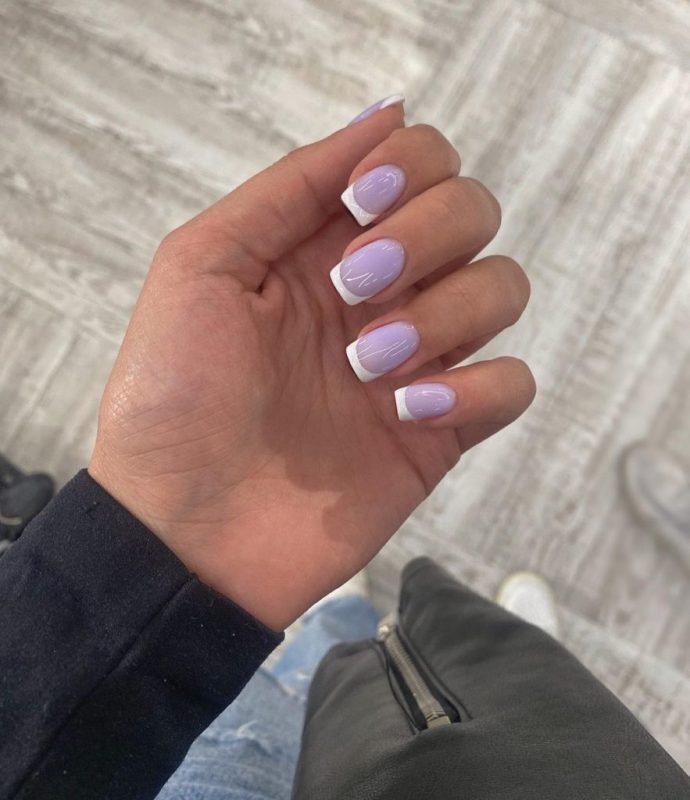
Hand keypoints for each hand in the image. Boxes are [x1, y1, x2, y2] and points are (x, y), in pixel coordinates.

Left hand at [89, 105, 533, 630]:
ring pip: (501, 290)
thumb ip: (290, 186)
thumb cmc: (173, 398)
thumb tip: (383, 116)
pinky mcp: (439, 431)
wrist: (185, 530)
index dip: (410, 167)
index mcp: (323, 246)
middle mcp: (381, 293)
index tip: (362, 206)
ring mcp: (415, 362)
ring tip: (366, 367)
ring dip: (444, 316)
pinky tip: (410, 412)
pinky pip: (511, 384)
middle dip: (427, 237)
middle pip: (473, 213)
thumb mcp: (201, 265)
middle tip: (355, 290)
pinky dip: (477, 389)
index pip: (419, 164)